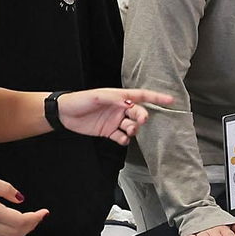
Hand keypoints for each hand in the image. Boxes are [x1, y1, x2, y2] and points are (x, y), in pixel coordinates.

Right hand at [0, 172, 46, 235]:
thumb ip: (4, 188)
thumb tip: (20, 198)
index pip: (20, 221)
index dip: (35, 218)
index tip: (43, 212)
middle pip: (17, 233)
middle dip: (32, 225)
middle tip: (38, 216)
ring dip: (22, 233)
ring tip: (29, 222)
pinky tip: (12, 230)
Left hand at [57, 89, 174, 144]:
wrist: (64, 114)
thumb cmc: (80, 100)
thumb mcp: (97, 97)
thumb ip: (115, 99)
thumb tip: (130, 103)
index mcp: (119, 96)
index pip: (142, 96)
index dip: (157, 97)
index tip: (171, 100)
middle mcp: (120, 108)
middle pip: (138, 113)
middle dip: (142, 117)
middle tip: (141, 120)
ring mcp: (115, 121)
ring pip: (132, 126)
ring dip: (133, 130)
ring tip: (128, 131)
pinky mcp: (109, 132)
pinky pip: (122, 137)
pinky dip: (124, 139)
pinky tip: (122, 139)